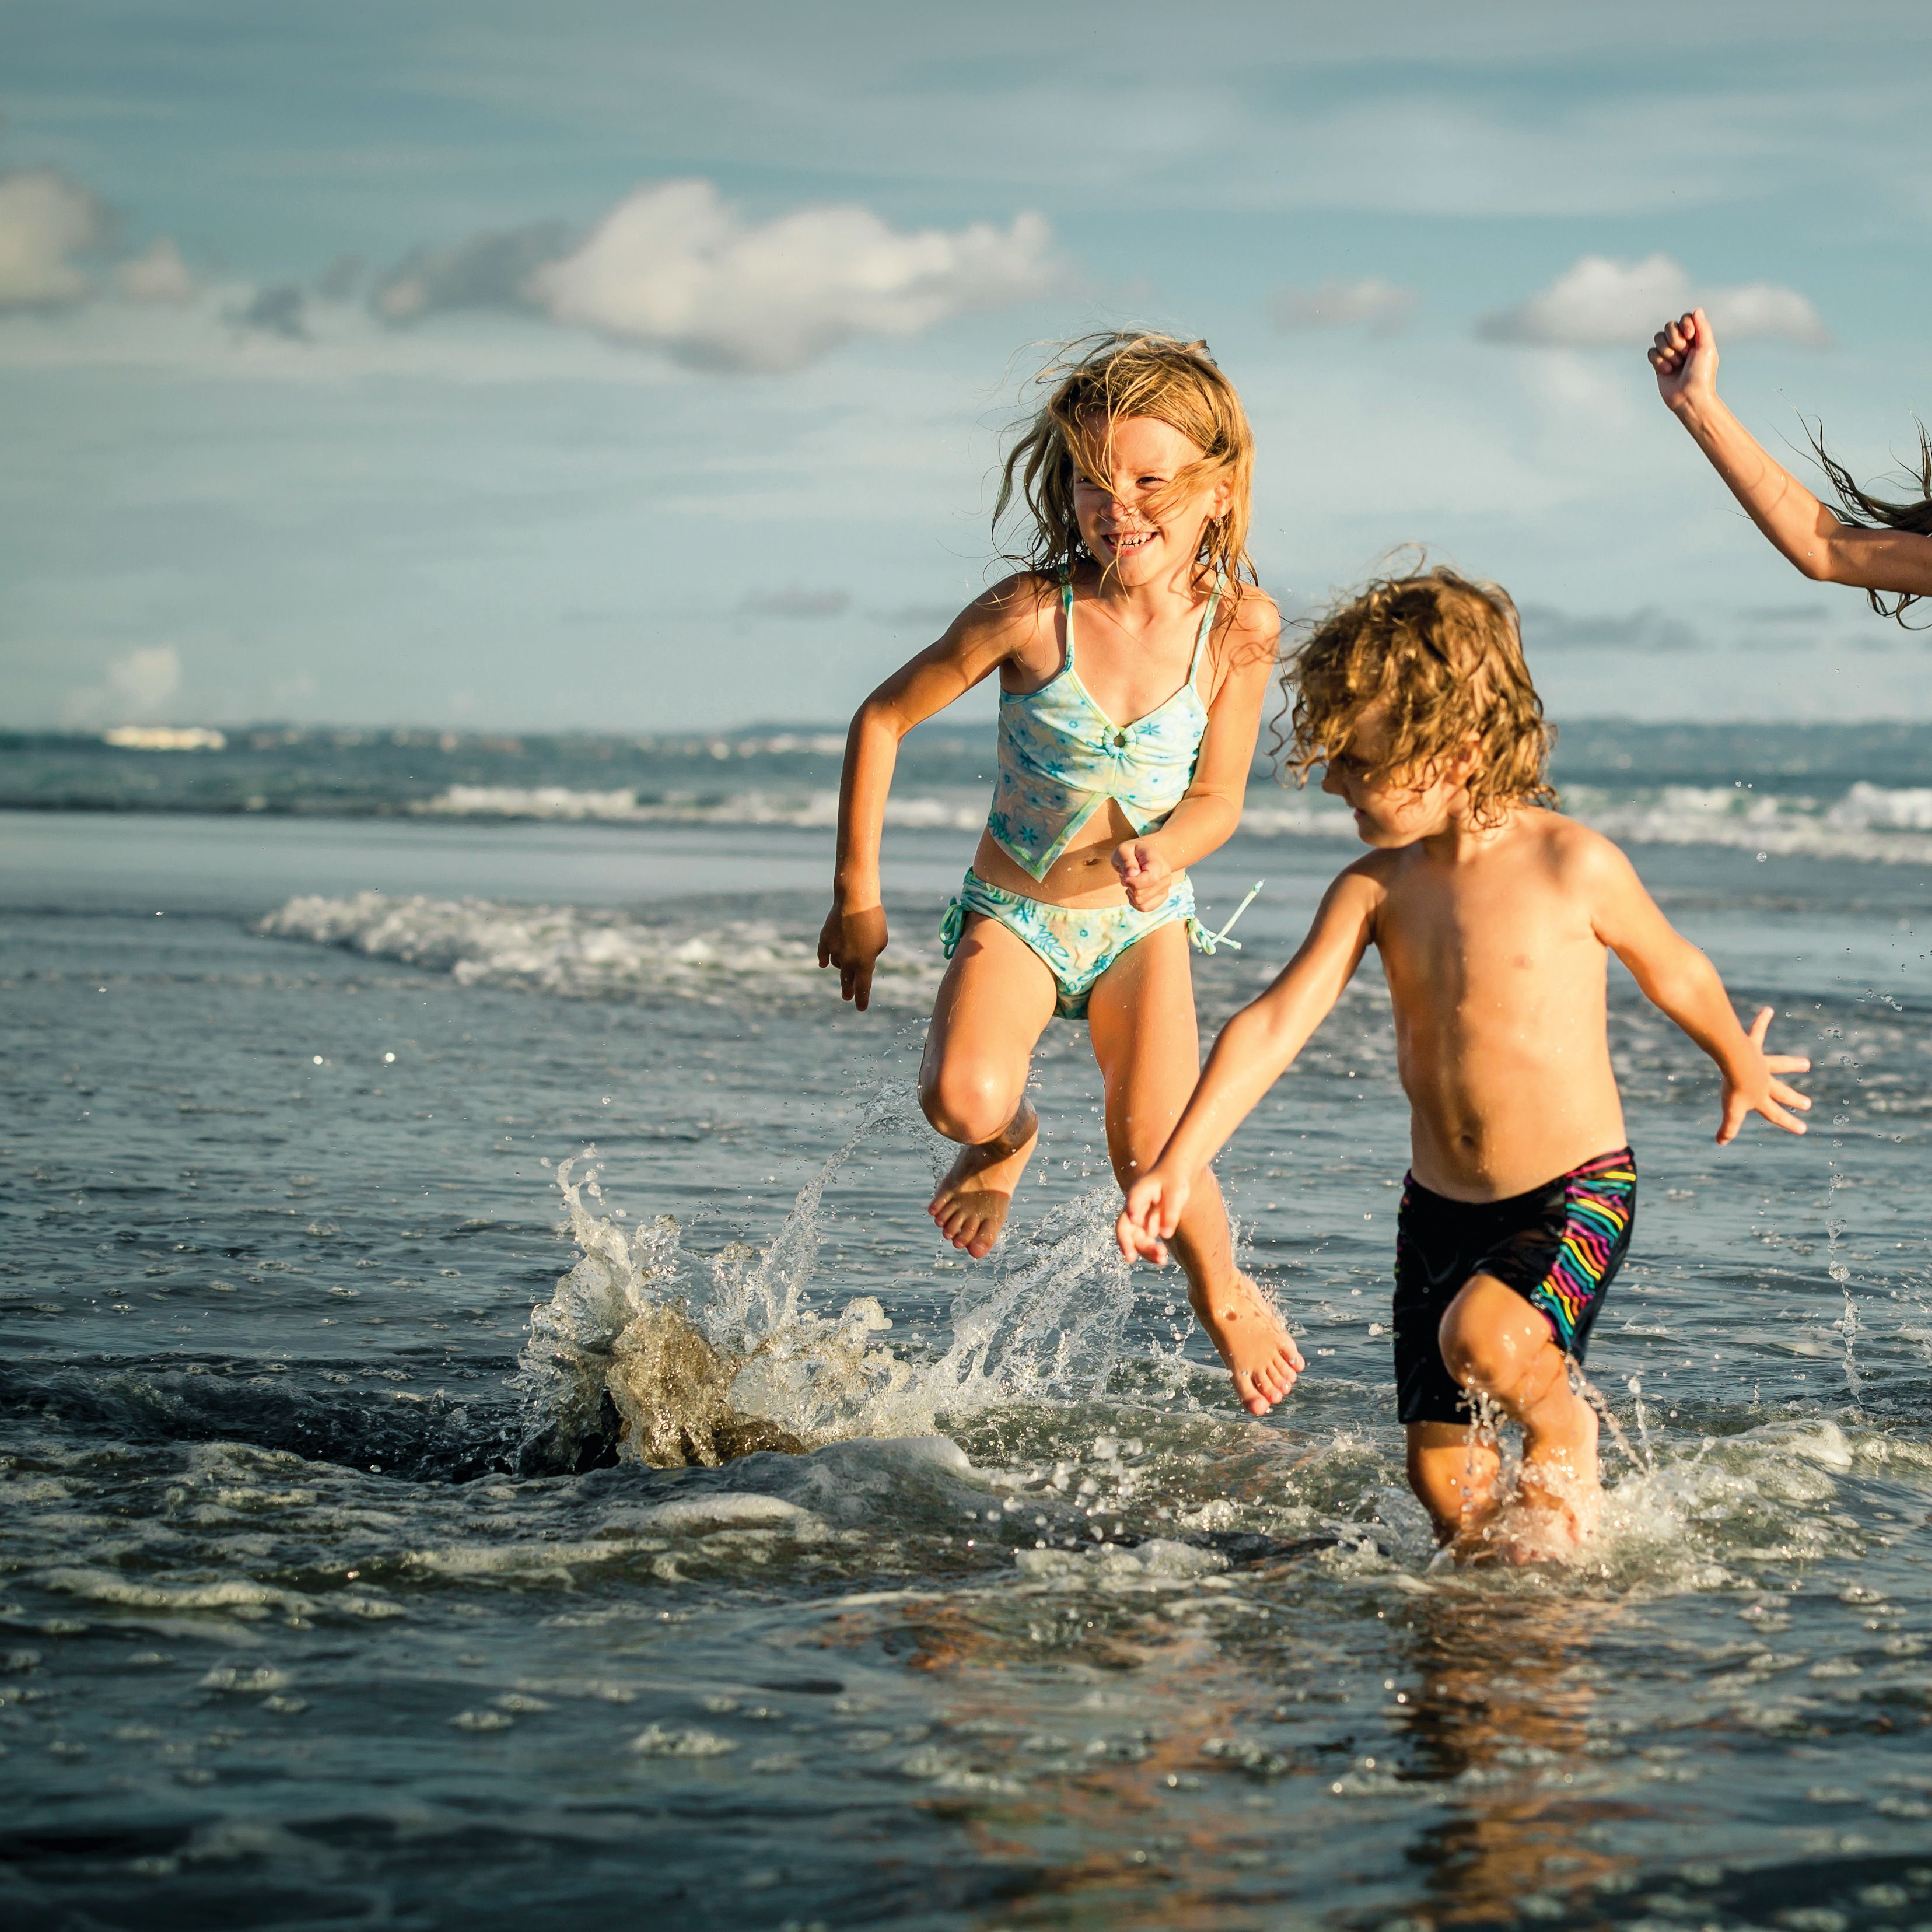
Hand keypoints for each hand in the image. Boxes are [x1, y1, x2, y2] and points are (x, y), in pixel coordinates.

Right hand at [817, 900, 887, 1010]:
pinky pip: (823, 953)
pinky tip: (824, 963)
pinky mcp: (825, 939)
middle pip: (847, 980)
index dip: (862, 999)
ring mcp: (834, 951)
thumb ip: (872, 956)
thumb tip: (862, 961)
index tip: (861, 1009)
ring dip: (842, 966)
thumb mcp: (881, 941)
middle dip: (848, 990)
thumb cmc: (873, 920)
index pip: (863, 987)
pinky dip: (824, 958)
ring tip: (846, 965)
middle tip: (846, 997)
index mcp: (864, 963)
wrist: (855, 901)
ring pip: (837, 964)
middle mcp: (847, 960)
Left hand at [1111, 838, 1173, 911]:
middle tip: (1127, 876)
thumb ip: (1126, 860)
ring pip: (1142, 902)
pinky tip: (1133, 892)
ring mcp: (1166, 886)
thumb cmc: (1130, 852)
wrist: (1141, 855)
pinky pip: (1145, 908)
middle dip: (1129, 887)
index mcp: (1157, 861)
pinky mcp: (1162, 896)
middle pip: (1143, 893)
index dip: (1134, 883)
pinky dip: (1135, 903)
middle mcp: (1166, 874)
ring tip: (1131, 882)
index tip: (1124, 878)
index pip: (1151, 879)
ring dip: (1131, 894)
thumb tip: (1132, 874)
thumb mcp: (1123, 850)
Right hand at [1117, 1168, 1191, 1264]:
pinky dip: (1152, 1250)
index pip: (1131, 1205)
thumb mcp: (1176, 1193)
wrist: (1175, 1173)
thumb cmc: (1174, 1179)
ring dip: (1146, 1251)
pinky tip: (1162, 1258)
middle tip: (1157, 1256)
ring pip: (1136, 1238)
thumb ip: (1170, 1213)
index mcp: (1138, 1192)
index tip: (1135, 1221)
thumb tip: (1165, 1235)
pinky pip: (1145, 1241)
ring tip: (1162, 1260)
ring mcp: (1139, 1217)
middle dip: (1136, 1245)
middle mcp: (1134, 1207)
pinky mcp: (1146, 1224)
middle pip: (1128, 1229)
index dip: (1132, 1213)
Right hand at [1649, 306, 1717, 413]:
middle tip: (1684, 355)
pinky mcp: (1658, 363)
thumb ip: (1702, 327)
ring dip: (1667, 352)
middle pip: (1669, 326)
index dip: (1685, 325)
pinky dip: (1658, 361)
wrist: (1689, 397)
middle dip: (1675, 340)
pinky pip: (1651, 352)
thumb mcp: (1706, 348)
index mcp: (1696, 337)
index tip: (1691, 336)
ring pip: (1658, 338)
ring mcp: (1669, 353)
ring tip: (1676, 365)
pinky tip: (1667, 371)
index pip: (1685, 318)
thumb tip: (1697, 309)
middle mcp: (1683, 342)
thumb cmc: (1701, 374)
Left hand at [1718, 1006, 1810, 1142]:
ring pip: (1779, 1064)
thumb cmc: (1734, 1088)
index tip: (1803, 1130)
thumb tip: (1721, 1142)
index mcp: (1761, 1098)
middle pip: (1781, 1092)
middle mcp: (1764, 1081)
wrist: (1738, 1065)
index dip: (1788, 1123)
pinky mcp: (1752, 1046)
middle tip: (1807, 1104)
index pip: (1776, 1115)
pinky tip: (1768, 1010)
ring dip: (1791, 1064)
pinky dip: (1762, 1021)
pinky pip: (1757, 1032)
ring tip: (1806, 1064)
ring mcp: (1761, 1064)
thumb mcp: (1731, 1111)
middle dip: (1794, 1099)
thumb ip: (1728, 1127)